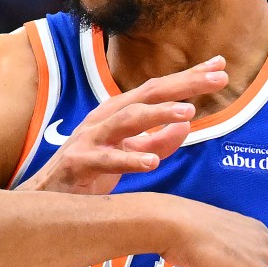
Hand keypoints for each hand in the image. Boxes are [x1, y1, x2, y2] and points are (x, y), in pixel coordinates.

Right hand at [21, 62, 221, 194]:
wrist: (46, 199)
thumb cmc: (88, 173)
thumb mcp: (128, 154)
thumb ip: (157, 140)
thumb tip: (187, 125)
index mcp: (118, 112)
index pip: (159, 90)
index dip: (189, 78)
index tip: (221, 67)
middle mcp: (105, 118)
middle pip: (148, 94)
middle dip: (183, 84)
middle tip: (217, 79)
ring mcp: (90, 139)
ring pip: (127, 119)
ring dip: (158, 114)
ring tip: (187, 112)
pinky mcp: (78, 163)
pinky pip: (106, 160)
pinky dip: (129, 160)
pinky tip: (152, 161)